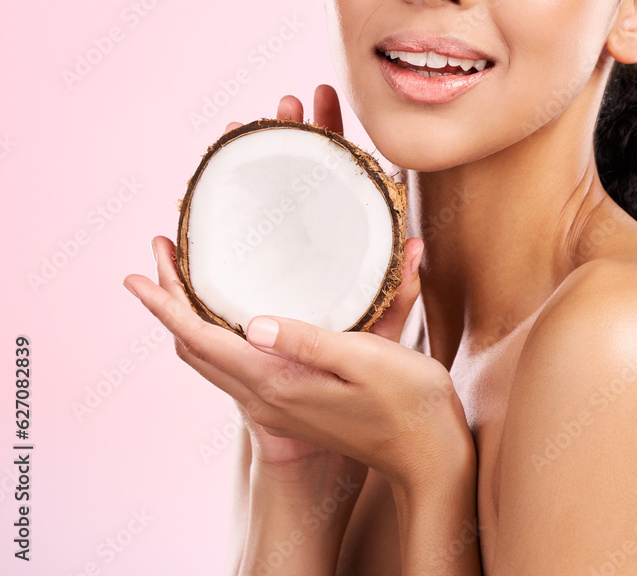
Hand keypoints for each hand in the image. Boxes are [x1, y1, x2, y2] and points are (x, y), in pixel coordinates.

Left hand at [124, 86, 453, 490]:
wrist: (427, 454)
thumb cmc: (408, 402)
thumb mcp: (368, 360)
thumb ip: (311, 340)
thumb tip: (255, 322)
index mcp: (277, 382)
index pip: (200, 340)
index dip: (165, 305)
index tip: (137, 273)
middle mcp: (266, 397)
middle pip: (194, 348)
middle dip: (168, 302)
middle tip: (162, 254)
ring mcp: (276, 404)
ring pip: (210, 358)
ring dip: (188, 317)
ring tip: (183, 277)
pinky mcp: (291, 402)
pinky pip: (232, 364)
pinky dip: (214, 333)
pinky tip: (230, 312)